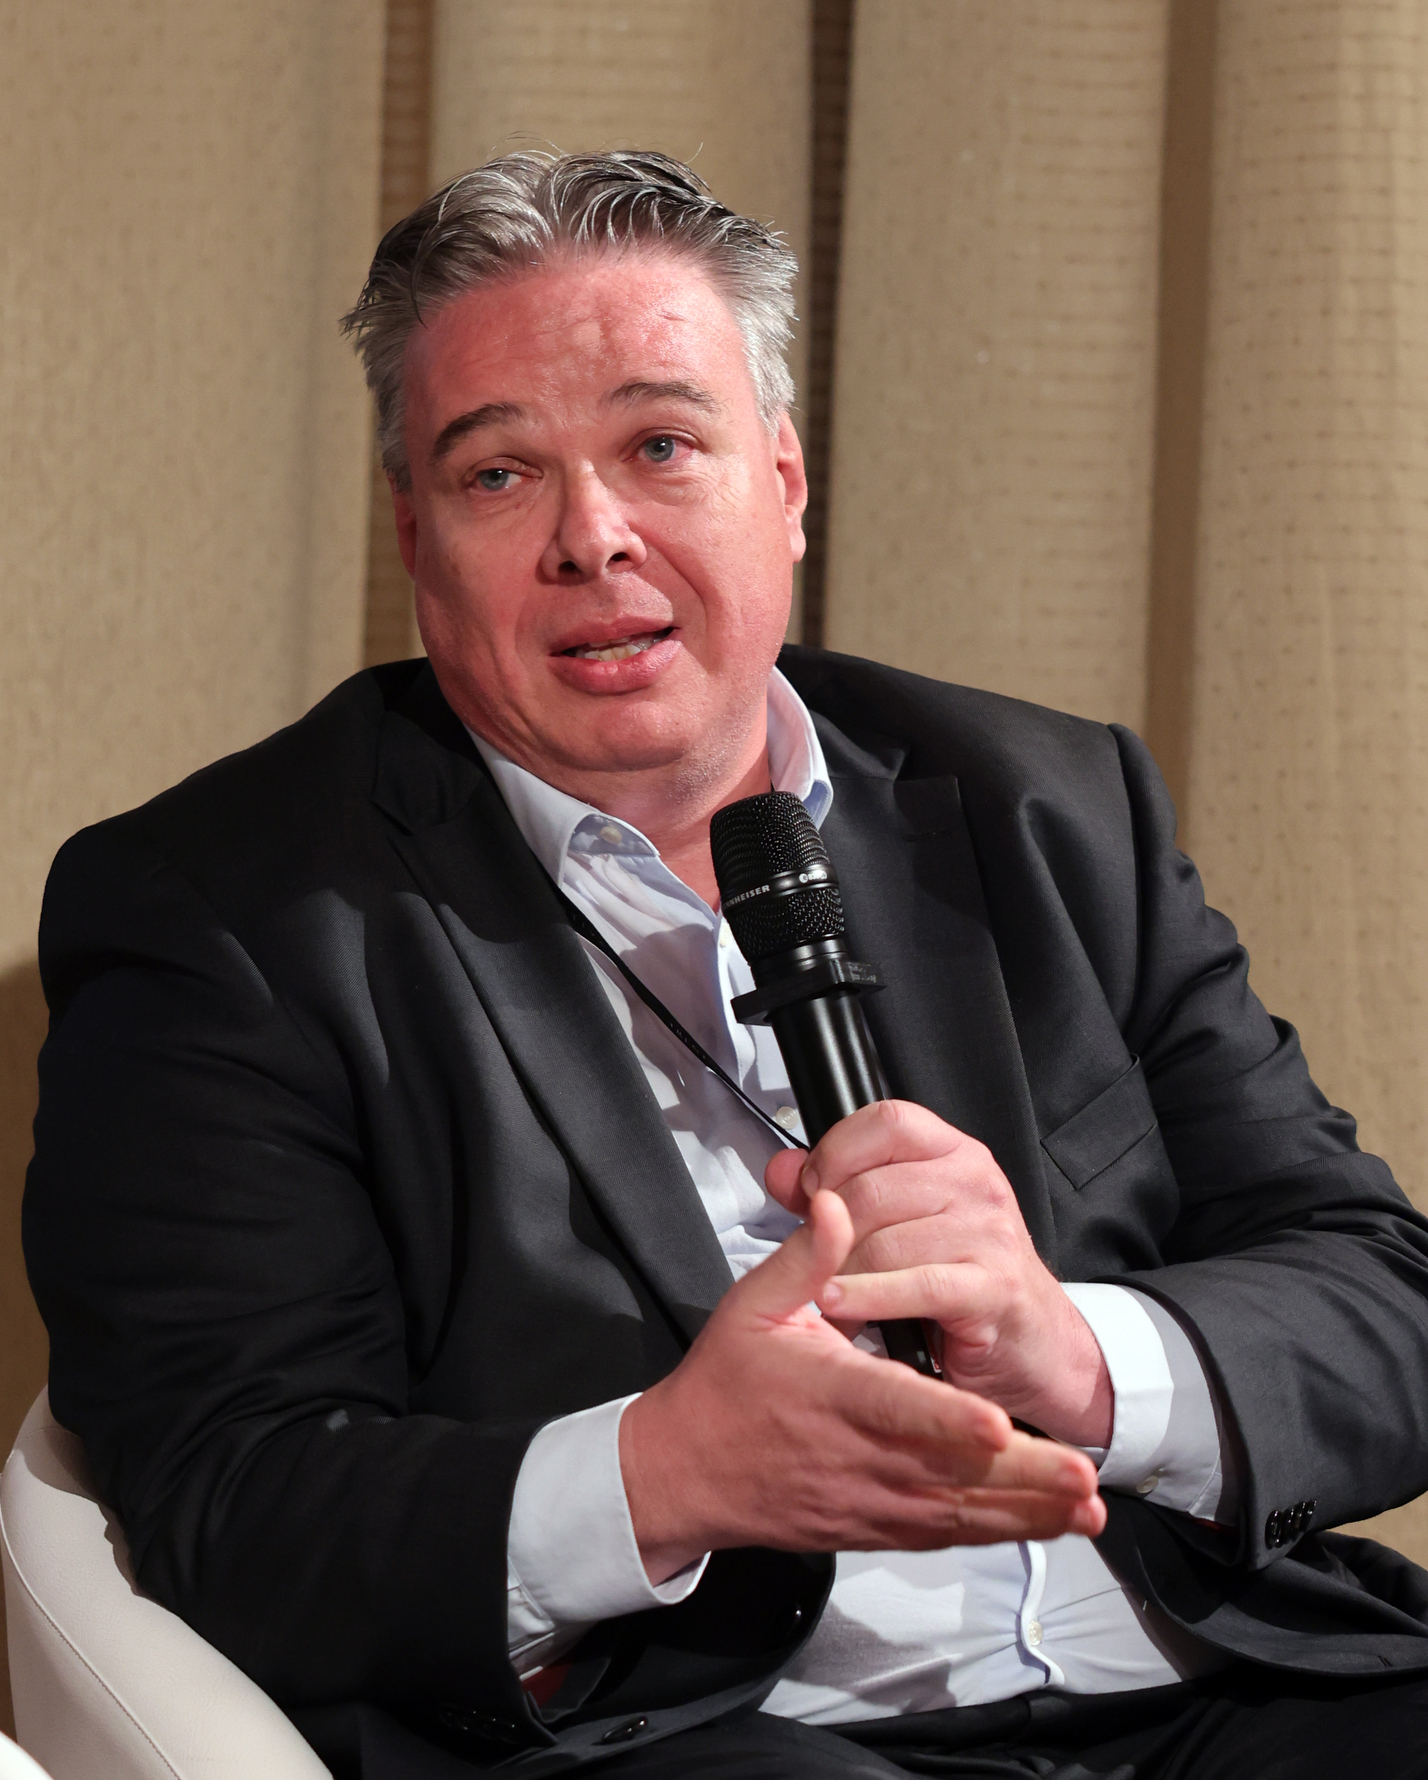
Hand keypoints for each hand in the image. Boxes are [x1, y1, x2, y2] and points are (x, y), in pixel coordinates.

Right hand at [619, 1188, 1104, 1583]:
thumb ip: (806, 1257)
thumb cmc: (724, 1387)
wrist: (686, 1472)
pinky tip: (1045, 1526)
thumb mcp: (753, 1306)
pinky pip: (945, 1535)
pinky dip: (997, 1533)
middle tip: (1081, 1477)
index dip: (946, 1420)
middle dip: (1021, 1479)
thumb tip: (836, 1204)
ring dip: (1025, 1513)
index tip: (993, 1421)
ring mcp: (872, 1501)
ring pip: (958, 1514)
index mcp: (832, 1396)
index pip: (895, 1408)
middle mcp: (859, 1457)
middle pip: (948, 1474)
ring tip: (1084, 1508)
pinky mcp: (877, 1527)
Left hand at [764, 1102, 1113, 1449]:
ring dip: (841, 1273)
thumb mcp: (901, 1221)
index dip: (837, 1151)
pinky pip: (912, 1285)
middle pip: (871, 1189)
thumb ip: (837, 1190)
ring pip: (881, 1242)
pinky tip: (838, 1304)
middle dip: (829, 1229)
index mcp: (955, 1153)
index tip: (812, 1187)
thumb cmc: (965, 1278)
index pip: (887, 1121)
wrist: (1035, 1343)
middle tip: (816, 1256)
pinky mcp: (992, 1288)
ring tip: (830, 1290)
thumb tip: (781, 1170)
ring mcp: (989, 1233)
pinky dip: (864, 1297)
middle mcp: (977, 1183)